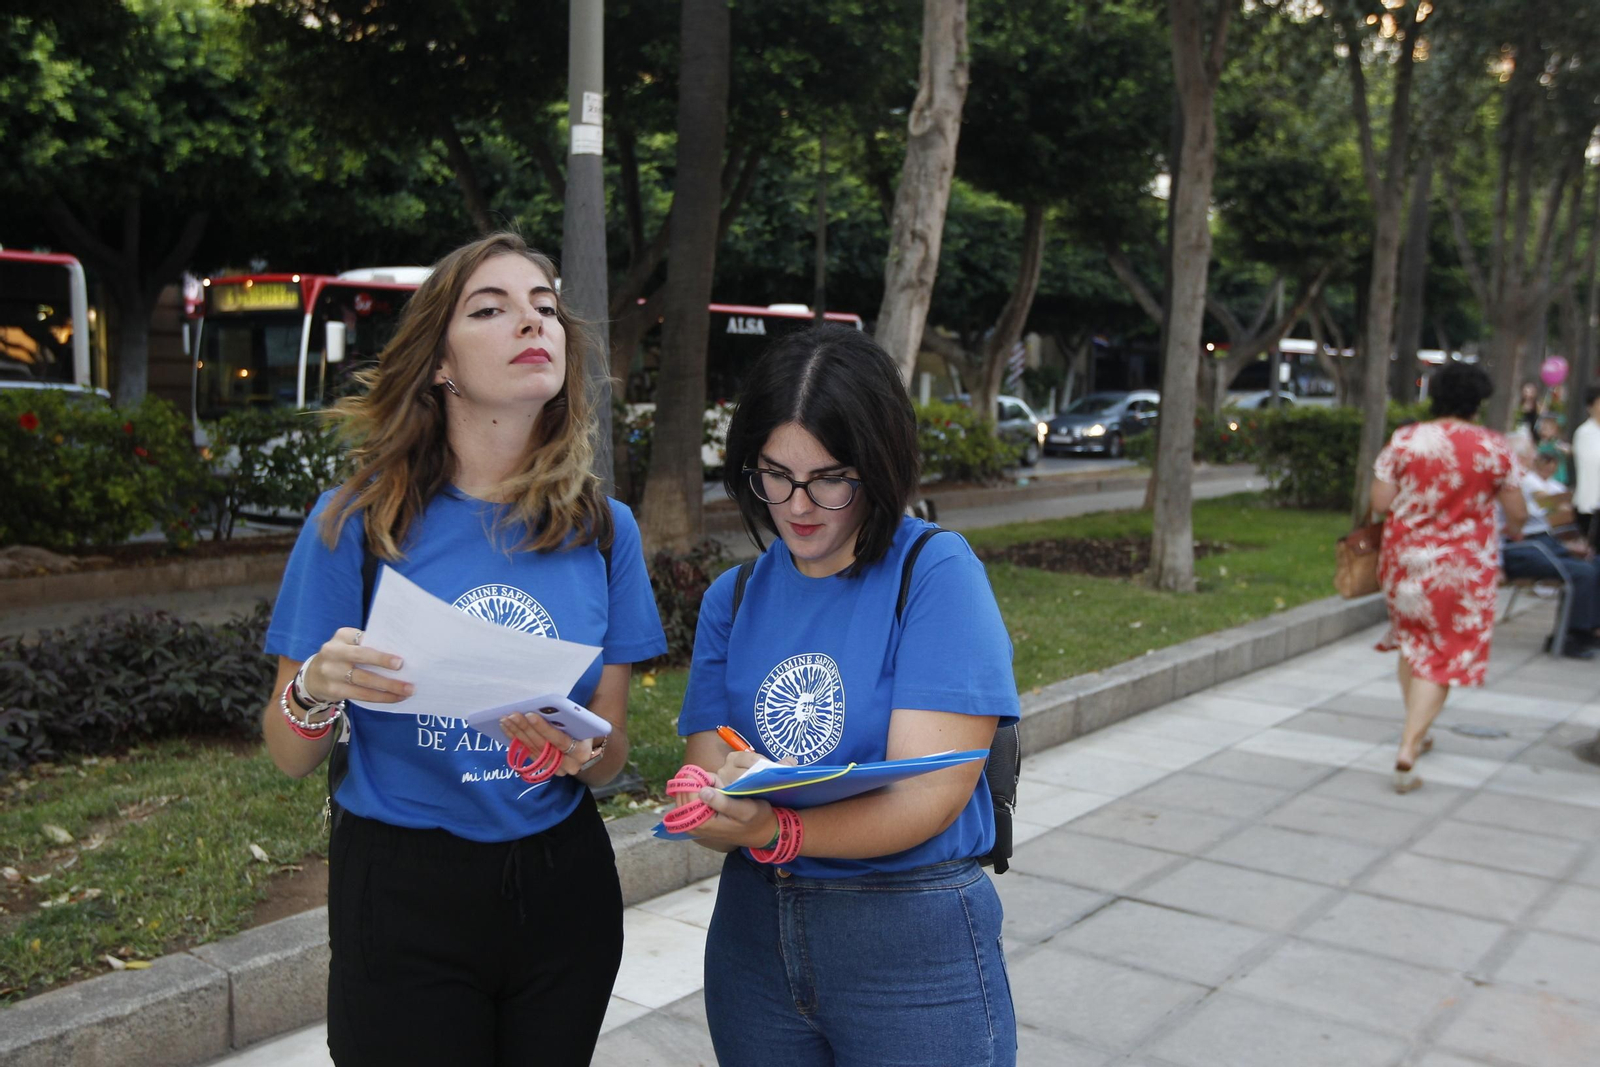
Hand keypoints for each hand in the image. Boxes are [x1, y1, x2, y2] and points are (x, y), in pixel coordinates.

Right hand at [303, 627, 412, 704]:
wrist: (313, 678)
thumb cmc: (342, 658)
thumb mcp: (349, 645)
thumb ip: (368, 646)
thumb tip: (400, 655)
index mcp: (342, 636)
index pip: (362, 638)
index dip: (379, 648)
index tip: (399, 656)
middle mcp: (333, 651)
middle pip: (361, 656)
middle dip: (383, 662)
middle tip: (403, 667)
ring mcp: (331, 672)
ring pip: (364, 680)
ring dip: (388, 686)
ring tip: (407, 690)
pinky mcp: (333, 690)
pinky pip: (361, 695)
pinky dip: (381, 697)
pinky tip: (395, 697)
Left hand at [498, 710, 601, 778]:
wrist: (586, 745)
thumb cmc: (582, 727)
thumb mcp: (580, 722)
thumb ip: (567, 718)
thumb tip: (544, 706)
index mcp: (582, 751)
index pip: (561, 741)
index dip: (544, 728)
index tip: (529, 715)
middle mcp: (570, 764)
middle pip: (543, 747)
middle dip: (526, 729)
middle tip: (512, 716)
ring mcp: (556, 769)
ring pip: (533, 750)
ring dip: (517, 734)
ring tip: (506, 720)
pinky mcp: (544, 768)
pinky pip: (527, 753)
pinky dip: (516, 740)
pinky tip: (507, 728)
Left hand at [681, 750, 796, 848]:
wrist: (759, 831)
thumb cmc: (756, 819)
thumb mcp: (746, 810)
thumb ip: (724, 802)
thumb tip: (702, 791)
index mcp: (703, 824)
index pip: (688, 793)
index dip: (701, 780)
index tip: (717, 781)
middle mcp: (692, 824)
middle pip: (684, 791)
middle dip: (700, 781)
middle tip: (720, 785)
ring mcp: (692, 821)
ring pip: (685, 791)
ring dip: (700, 784)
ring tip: (719, 789)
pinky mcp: (695, 817)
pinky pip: (689, 796)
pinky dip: (700, 788)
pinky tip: (715, 791)